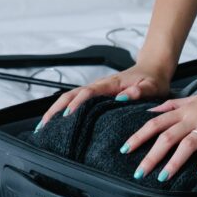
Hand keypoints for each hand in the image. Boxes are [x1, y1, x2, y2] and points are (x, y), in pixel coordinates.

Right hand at [38, 62, 171, 128]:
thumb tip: (122, 98)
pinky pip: (76, 101)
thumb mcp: (152, 87)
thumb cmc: (153, 80)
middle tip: (44, 125)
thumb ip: (140, 92)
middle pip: (71, 95)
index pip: (88, 92)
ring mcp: (96, 90)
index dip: (76, 104)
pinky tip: (57, 122)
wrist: (153, 69)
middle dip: (55, 109)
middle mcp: (99, 86)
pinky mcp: (96, 95)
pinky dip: (63, 110)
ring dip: (55, 110)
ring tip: (43, 127)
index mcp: (110, 84)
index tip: (67, 116)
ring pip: (70, 98)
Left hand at [121, 73, 196, 180]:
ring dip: (174, 162)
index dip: (139, 136)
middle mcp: (194, 117)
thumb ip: (174, 105)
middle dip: (150, 156)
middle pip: (167, 136)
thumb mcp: (195, 97)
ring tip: (162, 177)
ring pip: (187, 144)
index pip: (155, 123)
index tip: (125, 149)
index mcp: (185, 110)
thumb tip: (153, 111)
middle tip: (138, 173)